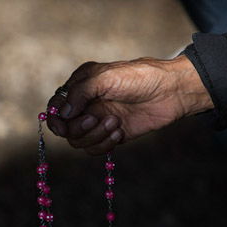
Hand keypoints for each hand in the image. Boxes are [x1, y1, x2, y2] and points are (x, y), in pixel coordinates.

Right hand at [46, 55, 213, 154]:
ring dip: (94, 135)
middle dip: (79, 127)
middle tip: (95, 118)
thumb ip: (80, 93)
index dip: (55, 119)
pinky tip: (119, 131)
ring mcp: (97, 121)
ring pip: (78, 142)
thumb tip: (62, 113)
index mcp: (80, 87)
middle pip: (64, 128)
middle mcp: (85, 105)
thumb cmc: (139, 77)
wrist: (171, 91)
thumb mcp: (105, 77)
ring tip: (114, 123)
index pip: (54, 107)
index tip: (64, 125)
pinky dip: (104, 144)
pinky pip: (94, 150)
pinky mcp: (110, 135)